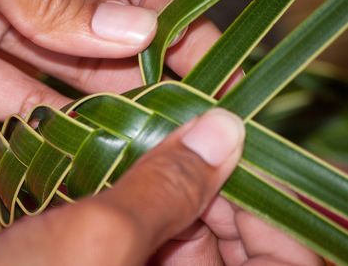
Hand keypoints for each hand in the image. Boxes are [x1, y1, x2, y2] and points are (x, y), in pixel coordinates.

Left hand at [0, 0, 222, 119]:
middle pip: (106, 20)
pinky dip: (49, 124)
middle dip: (148, 60)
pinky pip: (18, 101)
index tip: (198, 49)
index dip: (169, 2)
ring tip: (148, 132)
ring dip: (106, 98)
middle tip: (186, 104)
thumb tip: (136, 31)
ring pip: (67, 66)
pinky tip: (88, 146)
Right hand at [0, 109, 322, 265]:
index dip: (263, 196)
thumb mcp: (94, 241)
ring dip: (173, 177)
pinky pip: (152, 226)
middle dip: (211, 177)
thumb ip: (166, 190)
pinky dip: (143, 190)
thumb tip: (227, 129)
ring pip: (188, 224)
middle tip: (185, 120)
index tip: (234, 139)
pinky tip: (124, 158)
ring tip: (152, 128)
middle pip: (232, 233)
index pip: (279, 256)